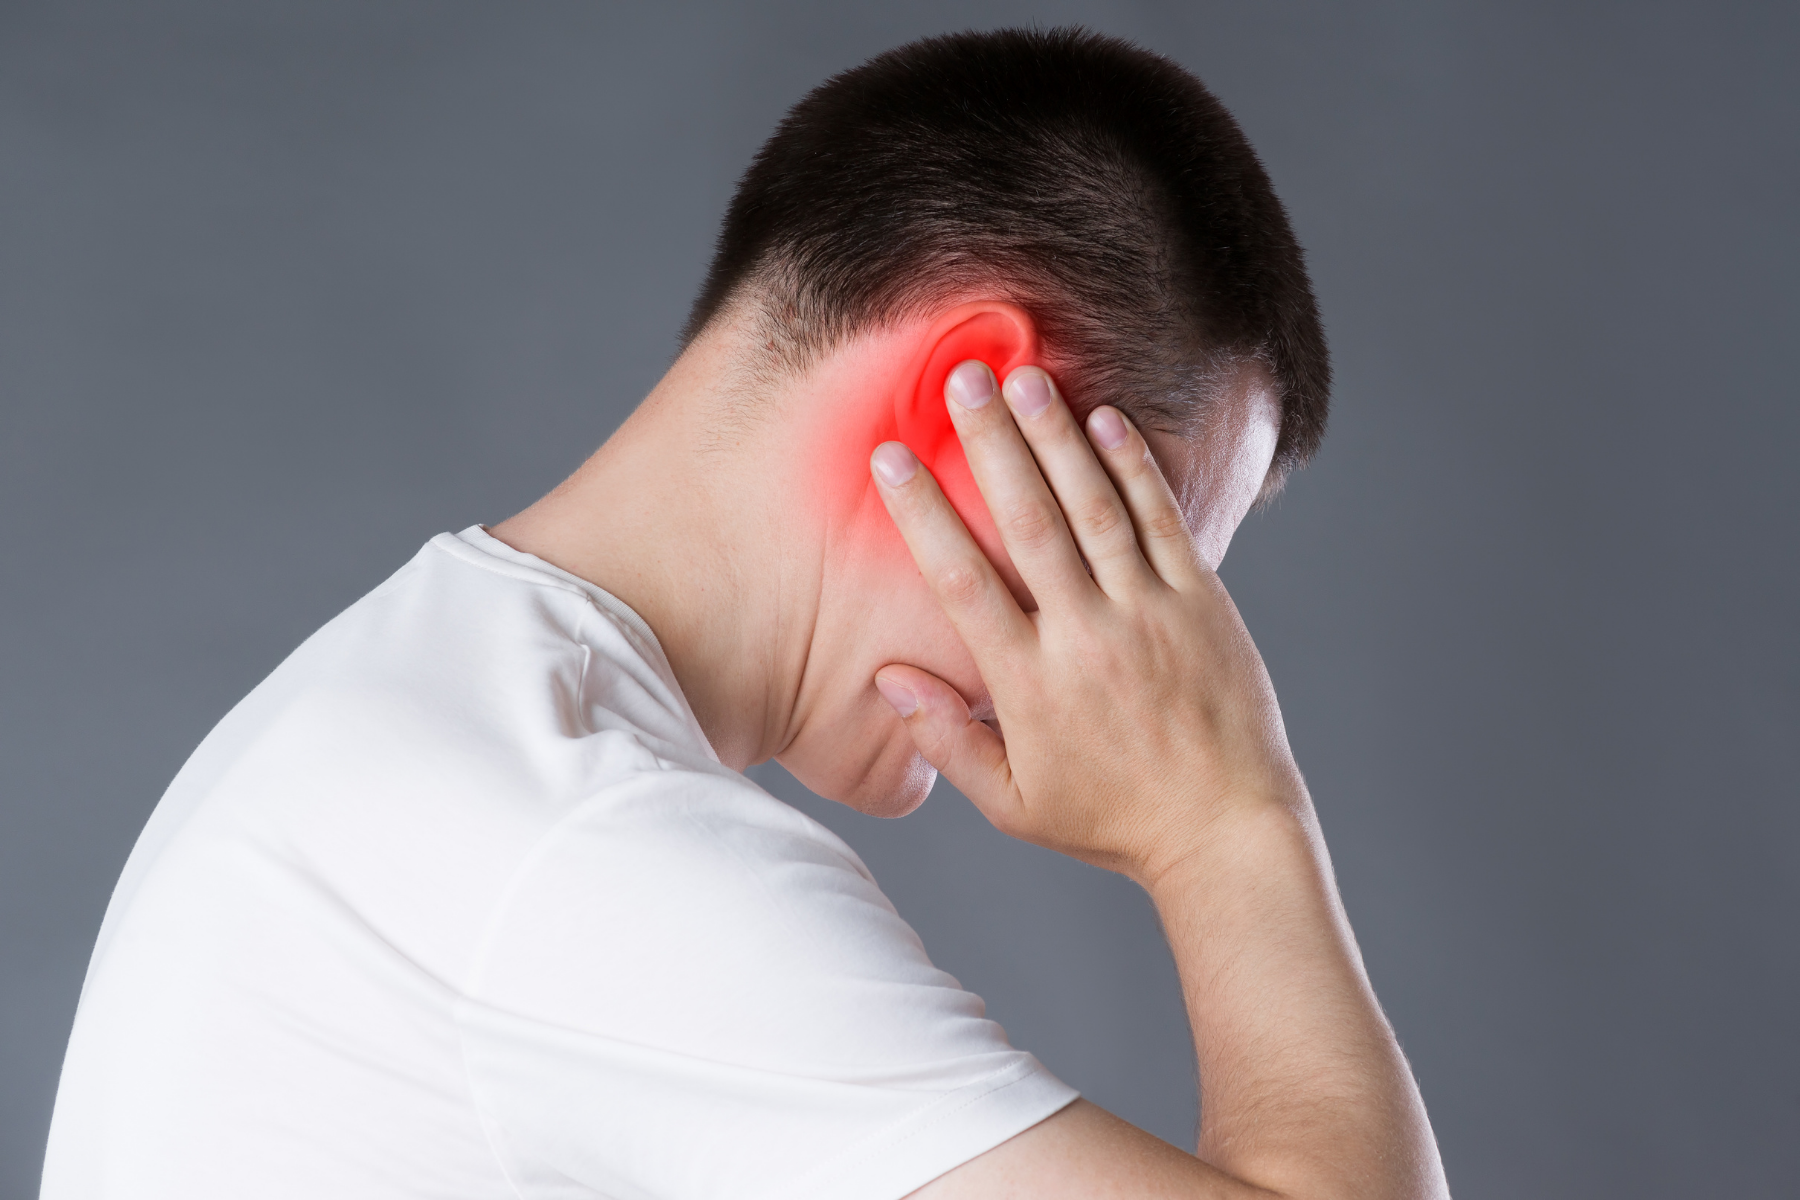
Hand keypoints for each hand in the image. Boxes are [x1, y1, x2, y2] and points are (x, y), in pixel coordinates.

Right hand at [869, 362, 1303, 884]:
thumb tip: (889, 679)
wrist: (1225, 832)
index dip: (923, 514)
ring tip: (1024, 378)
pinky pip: (1164, 524)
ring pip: (1094, 509)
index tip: (891, 458)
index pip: (962, 582)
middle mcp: (1086, 638)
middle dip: (990, 445)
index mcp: (1030, 686)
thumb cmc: (1113, 821)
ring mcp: (1148, 615)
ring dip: (1057, 438)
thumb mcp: (1015, 803)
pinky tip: (1106, 420)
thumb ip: (948, 742)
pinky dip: (1135, 469)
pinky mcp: (1202, 604)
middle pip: (1027, 523)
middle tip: (960, 379)